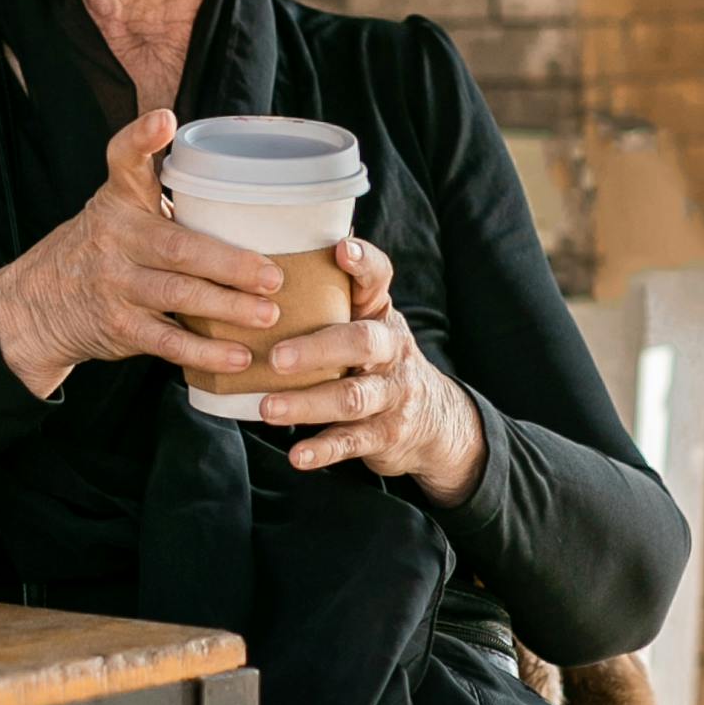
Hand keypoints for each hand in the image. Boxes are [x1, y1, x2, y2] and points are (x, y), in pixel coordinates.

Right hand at [0, 112, 285, 399]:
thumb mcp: (120, 207)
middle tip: (273, 276)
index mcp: (120, 199)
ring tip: (269, 315)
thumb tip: (247, 183)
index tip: (163, 120)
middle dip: (230, 264)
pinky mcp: (119, 326)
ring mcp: (115, 284)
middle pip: (177, 247)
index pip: (123, 160)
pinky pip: (168, 341)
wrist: (38, 303)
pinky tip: (239, 355)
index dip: (140, 138)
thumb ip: (164, 189)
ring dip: (228, 308)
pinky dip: (206, 350)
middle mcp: (115, 237)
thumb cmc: (106, 248)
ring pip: (178, 296)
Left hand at [254, 232, 486, 503]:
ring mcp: (392, 394)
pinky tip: (297, 456)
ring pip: (352, 397)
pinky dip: (323, 450)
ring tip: (268, 408)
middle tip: (277, 357)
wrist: (435, 420)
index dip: (364, 262)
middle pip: (362, 342)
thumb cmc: (378, 362)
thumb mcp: (368, 326)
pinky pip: (352, 442)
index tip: (342, 248)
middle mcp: (392, 350)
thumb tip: (270, 259)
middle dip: (318, 349)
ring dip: (307, 404)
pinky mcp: (385, 434)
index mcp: (381, 315)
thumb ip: (333, 299)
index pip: (379, 279)